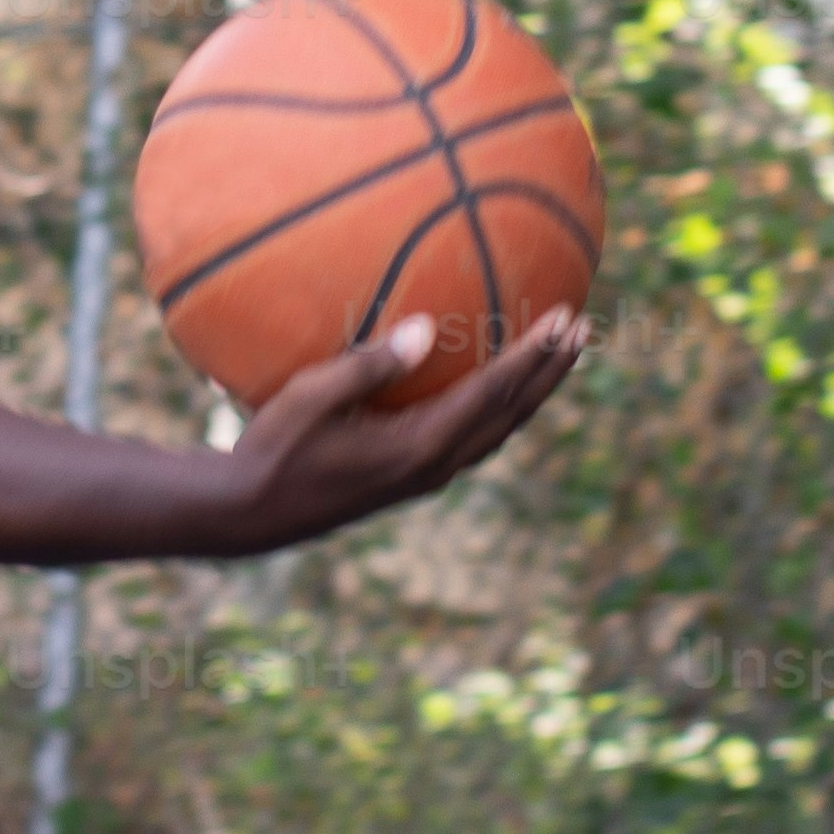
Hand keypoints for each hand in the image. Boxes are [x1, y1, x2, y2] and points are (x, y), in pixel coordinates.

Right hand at [210, 303, 587, 556]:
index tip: (564, 319)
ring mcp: (427, 475)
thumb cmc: (272, 449)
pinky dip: (498, 406)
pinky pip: (473, 436)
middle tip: (583, 330)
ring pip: (498, 430)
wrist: (251, 514)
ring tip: (558, 354)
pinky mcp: (413, 476)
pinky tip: (494, 384)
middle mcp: (435, 466)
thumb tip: (426, 330)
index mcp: (419, 447)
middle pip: (511, 415)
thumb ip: (370, 365)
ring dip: (531, 391)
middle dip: (550, 372)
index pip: (493, 394)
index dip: (534, 356)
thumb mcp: (311, 399)